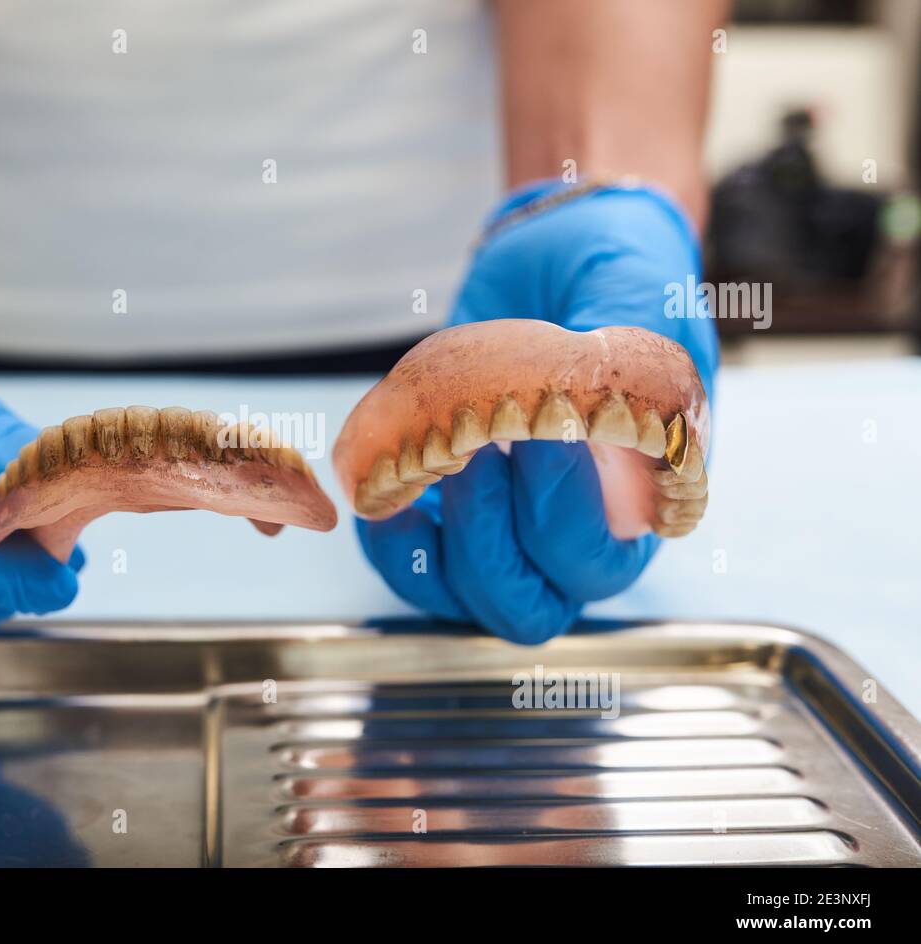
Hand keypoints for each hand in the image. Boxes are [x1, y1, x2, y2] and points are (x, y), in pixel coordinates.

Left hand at [358, 181, 718, 643]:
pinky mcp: (449, 516)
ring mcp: (508, 532)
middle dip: (491, 538)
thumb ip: (631, 360)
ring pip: (467, 597)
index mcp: (641, 496)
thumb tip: (619, 438)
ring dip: (440, 538)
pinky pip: (412, 567)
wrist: (549, 251)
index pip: (600, 560)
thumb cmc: (607, 270)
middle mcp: (575, 533)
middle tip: (475, 451)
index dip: (563, 515)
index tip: (540, 436)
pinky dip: (390, 534)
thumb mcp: (631, 292)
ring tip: (437, 452)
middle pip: (530, 605)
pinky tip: (390, 474)